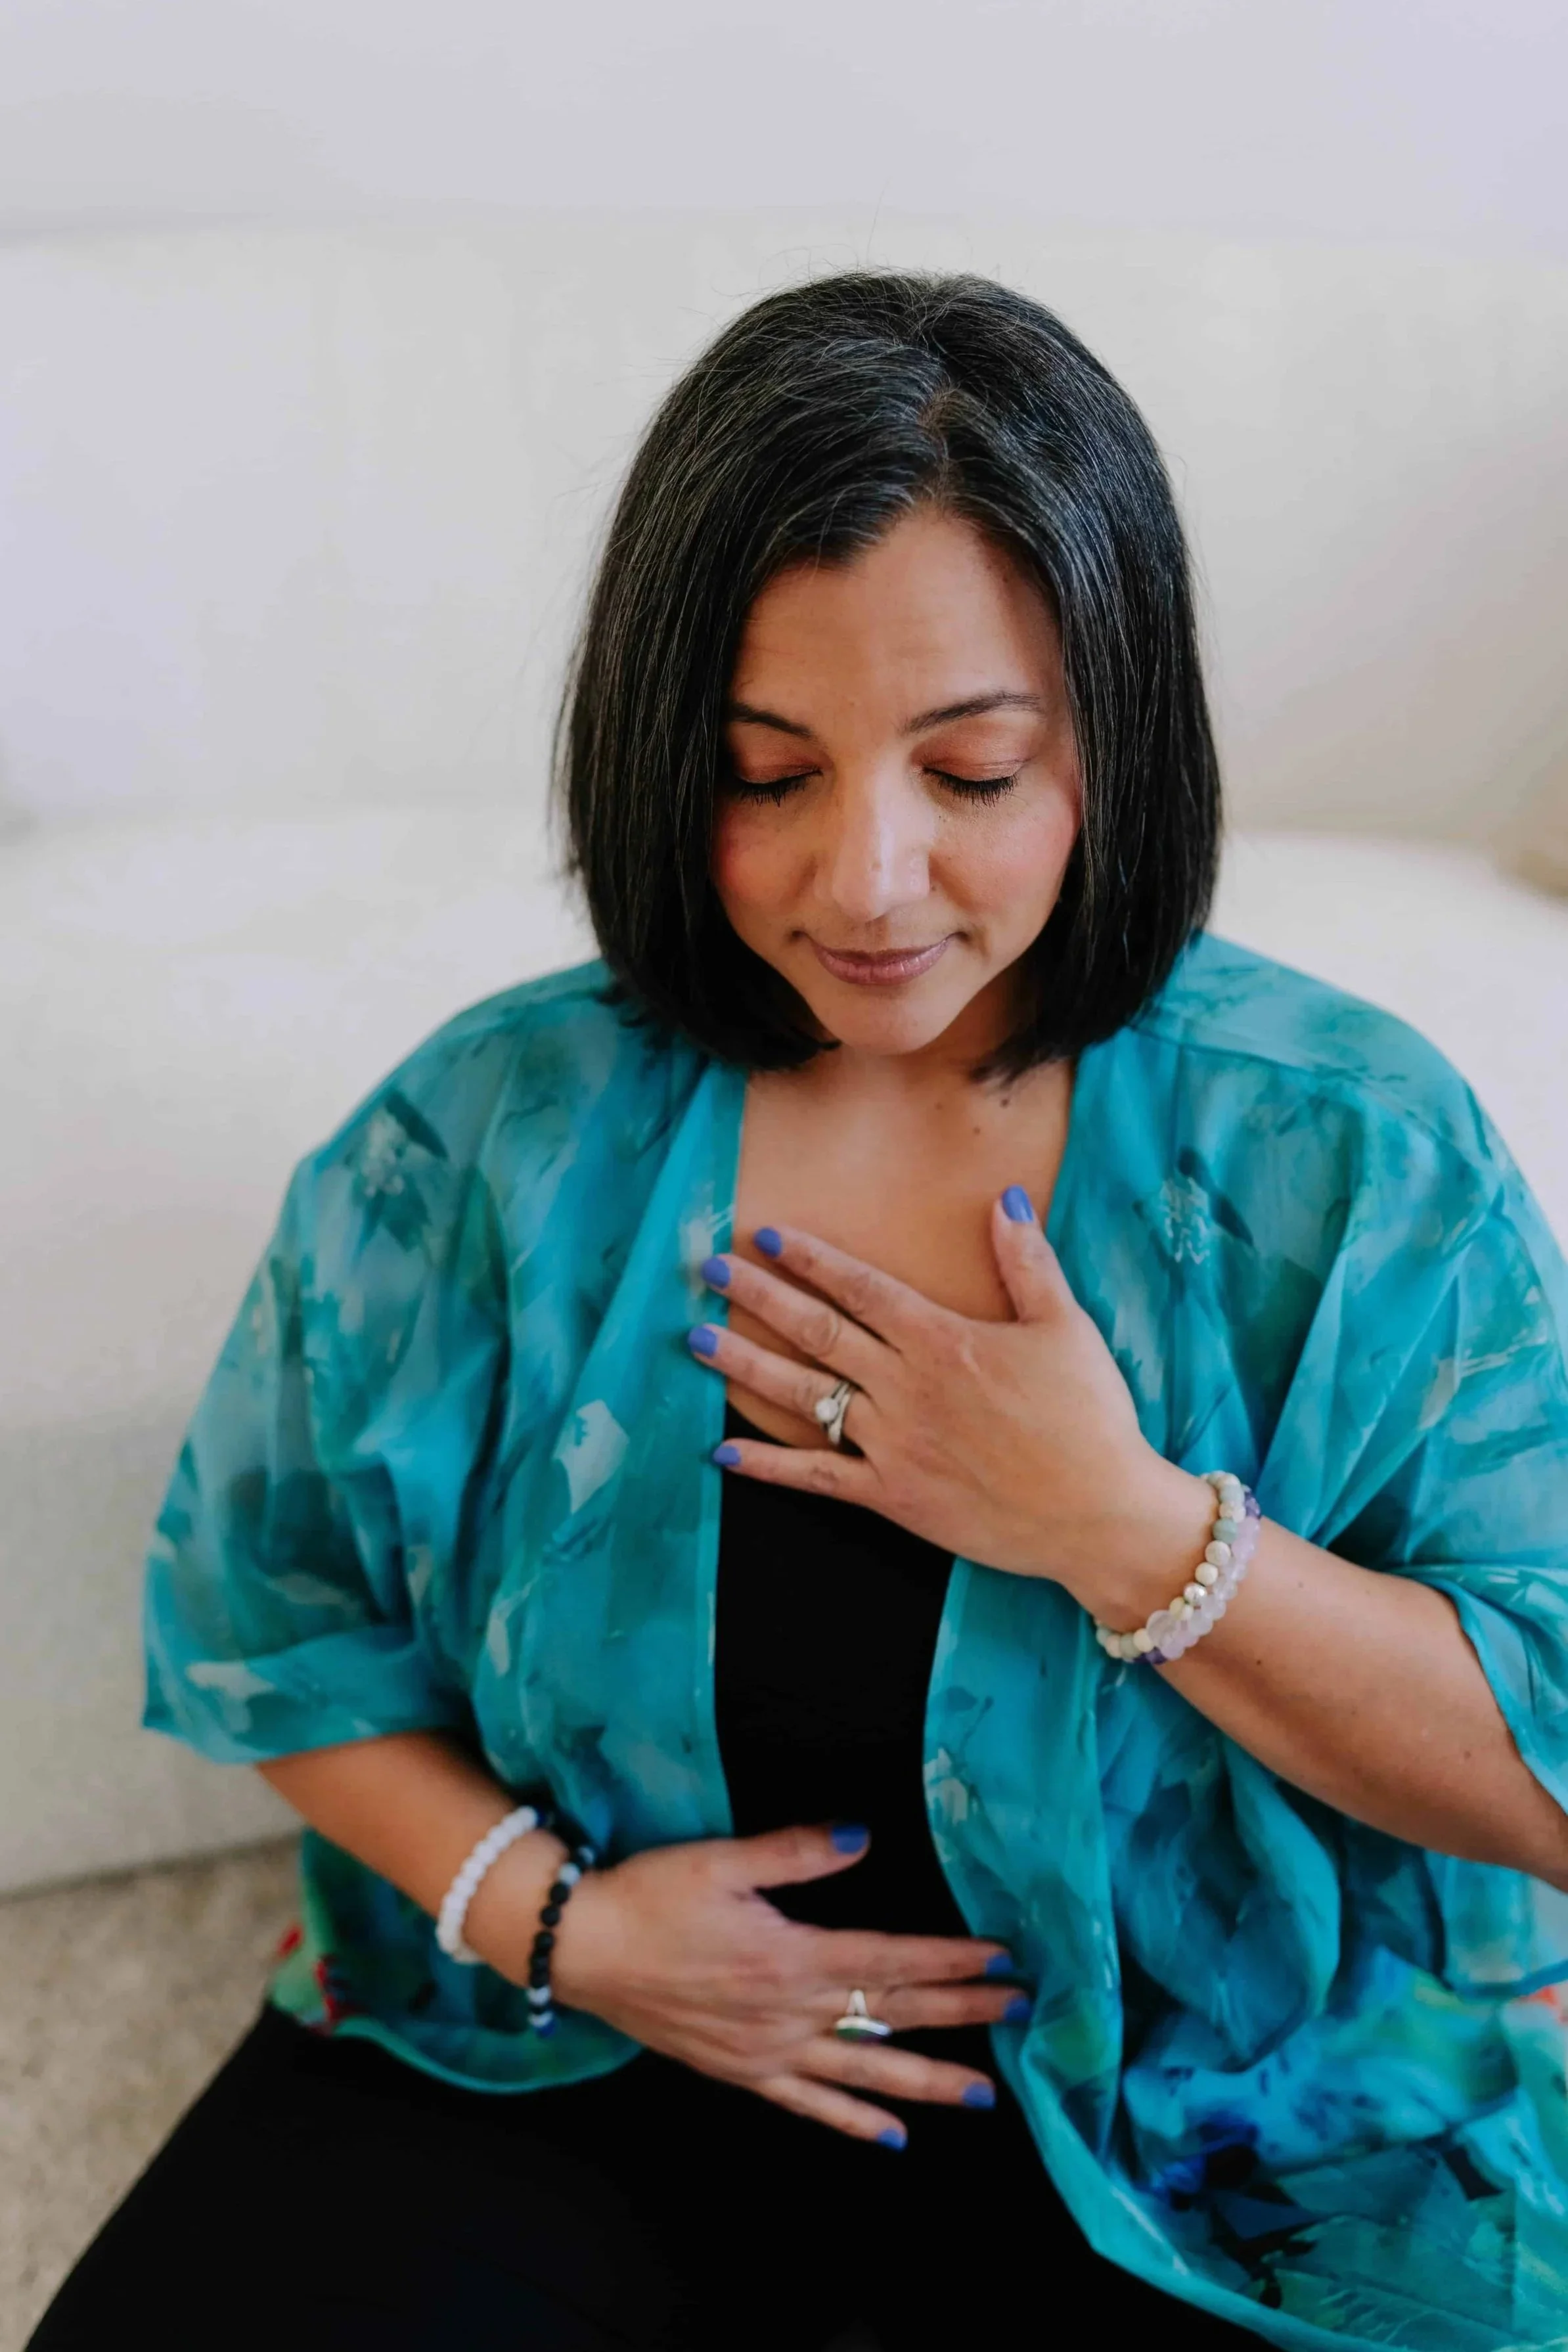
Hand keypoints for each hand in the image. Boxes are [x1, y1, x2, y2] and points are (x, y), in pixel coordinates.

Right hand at [543, 1823, 1018, 2145]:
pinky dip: (854, 2122)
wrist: (582, 1948)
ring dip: (928, 2080)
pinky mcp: (741, 2072)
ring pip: (865, 2073)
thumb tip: (862, 1837)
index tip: (1002, 1960)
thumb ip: (797, 1851)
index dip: (949, 1960)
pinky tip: (895, 2137)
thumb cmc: (651, 1894)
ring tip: (985, 2092)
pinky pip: (809, 2105)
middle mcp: (788, 2013)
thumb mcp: (722, 1858)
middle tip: (1020, 2013)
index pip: (890, 1961)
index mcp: (791, 1956)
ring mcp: (767, 2051)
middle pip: (891, 2016)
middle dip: (961, 2013)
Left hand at [693, 1195, 1213, 1610]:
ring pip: (805, 1396)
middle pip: (817, 1332)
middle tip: (709, 1271)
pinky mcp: (893, 1497)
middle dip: (758, 1298)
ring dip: (745, 1366)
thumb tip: (1005, 1199)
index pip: (861, 1288)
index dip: (810, 1260)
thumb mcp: (1066, 1327)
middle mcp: (907, 1388)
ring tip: (696, 1340)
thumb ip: (1028, 1262)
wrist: (1098, 1514)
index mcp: (943, 1341)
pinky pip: (818, 1477)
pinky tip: (724, 1452)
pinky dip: (769, 1465)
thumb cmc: (1089, 1418)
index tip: (765, 1237)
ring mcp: (893, 1445)